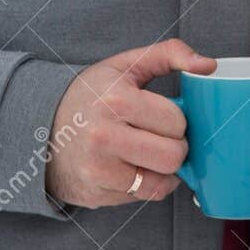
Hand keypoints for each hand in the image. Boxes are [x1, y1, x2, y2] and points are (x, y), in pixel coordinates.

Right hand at [44, 38, 215, 208]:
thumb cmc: (91, 95)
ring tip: (150, 151)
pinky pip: (146, 196)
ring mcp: (100, 170)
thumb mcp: (125, 65)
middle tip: (160, 136)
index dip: (176, 119)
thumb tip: (208, 66)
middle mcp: (104, 137)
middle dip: (175, 146)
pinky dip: (150, 184)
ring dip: (165, 168)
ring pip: (163, 180)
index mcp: (115, 100)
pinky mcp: (98, 194)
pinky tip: (137, 167)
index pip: (176, 121)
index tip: (162, 115)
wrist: (41, 128)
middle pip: (173, 155)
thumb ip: (169, 54)